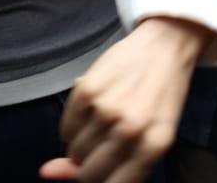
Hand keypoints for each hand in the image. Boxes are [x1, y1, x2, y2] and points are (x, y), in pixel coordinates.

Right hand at [39, 17, 209, 182]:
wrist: (167, 46)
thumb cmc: (161, 97)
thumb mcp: (151, 136)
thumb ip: (112, 165)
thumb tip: (50, 173)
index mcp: (154, 146)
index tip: (102, 174)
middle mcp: (131, 130)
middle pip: (88, 174)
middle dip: (89, 166)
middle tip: (104, 146)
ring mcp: (107, 110)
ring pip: (74, 152)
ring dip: (82, 146)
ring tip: (102, 125)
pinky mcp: (87, 90)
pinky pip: (65, 129)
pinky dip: (73, 127)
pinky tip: (91, 113)